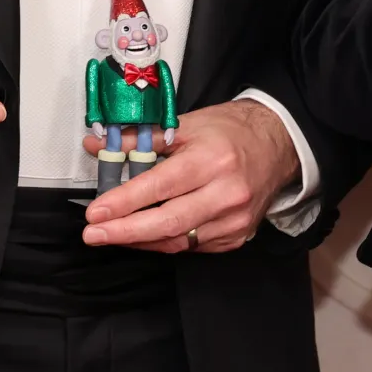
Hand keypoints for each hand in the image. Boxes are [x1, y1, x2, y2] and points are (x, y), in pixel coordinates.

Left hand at [81, 100, 296, 252]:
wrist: (279, 144)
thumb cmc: (231, 130)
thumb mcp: (188, 125)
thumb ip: (141, 139)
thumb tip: (96, 145)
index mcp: (213, 160)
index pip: (161, 186)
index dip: (124, 202)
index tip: (95, 213)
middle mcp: (227, 193)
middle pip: (168, 222)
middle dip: (125, 231)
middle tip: (92, 234)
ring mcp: (234, 220)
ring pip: (178, 241)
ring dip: (141, 239)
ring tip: (112, 234)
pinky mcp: (237, 236)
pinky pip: (193, 246)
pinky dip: (166, 241)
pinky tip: (146, 234)